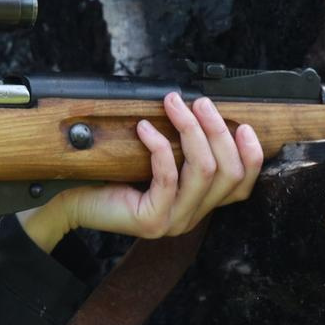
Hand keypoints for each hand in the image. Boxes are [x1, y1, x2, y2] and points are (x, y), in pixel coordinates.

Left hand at [17, 93, 263, 251]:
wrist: (73, 202)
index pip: (242, 186)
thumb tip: (203, 110)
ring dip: (191, 130)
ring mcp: (174, 222)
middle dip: (218, 131)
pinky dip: (160, 146)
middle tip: (201, 102)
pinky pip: (168, 177)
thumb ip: (183, 150)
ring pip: (203, 171)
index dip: (251, 155)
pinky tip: (145, 128)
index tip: (244, 125)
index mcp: (199, 204)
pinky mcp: (152, 220)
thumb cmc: (113, 177)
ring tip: (174, 105)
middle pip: (228, 173)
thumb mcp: (157, 161)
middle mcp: (192, 217)